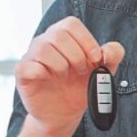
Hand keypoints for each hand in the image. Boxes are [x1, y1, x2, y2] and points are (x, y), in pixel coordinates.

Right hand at [15, 16, 124, 134]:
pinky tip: (50, 79)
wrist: (65, 112)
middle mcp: (45, 41)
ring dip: (61, 65)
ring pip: (43, 48)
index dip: (87, 41)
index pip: (71, 24)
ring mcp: (32, 56)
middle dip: (76, 55)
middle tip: (81, 71)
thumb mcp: (105, 70)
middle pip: (58, 34)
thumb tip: (107, 51)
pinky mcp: (23, 73)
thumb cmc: (81, 86)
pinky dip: (43, 73)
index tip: (96, 59)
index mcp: (64, 35)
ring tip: (65, 77)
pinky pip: (29, 66)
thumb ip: (113, 55)